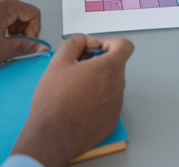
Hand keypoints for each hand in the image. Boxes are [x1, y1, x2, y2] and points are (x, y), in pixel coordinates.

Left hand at [0, 0, 46, 97]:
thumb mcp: (1, 52)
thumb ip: (25, 47)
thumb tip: (39, 47)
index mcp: (3, 6)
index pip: (32, 12)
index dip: (34, 30)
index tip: (28, 44)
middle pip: (19, 10)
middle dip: (21, 29)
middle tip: (15, 47)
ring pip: (4, 12)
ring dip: (8, 28)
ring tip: (0, 45)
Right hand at [12, 35, 133, 166]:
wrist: (53, 136)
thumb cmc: (54, 101)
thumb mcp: (59, 61)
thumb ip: (75, 43)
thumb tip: (84, 42)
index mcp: (109, 68)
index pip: (125, 46)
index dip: (109, 43)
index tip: (94, 49)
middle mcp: (117, 86)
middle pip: (115, 65)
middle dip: (98, 61)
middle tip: (77, 67)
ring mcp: (116, 105)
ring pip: (111, 84)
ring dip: (97, 80)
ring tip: (74, 87)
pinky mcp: (111, 120)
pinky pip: (108, 102)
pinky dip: (96, 98)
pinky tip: (77, 104)